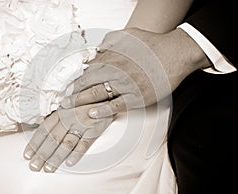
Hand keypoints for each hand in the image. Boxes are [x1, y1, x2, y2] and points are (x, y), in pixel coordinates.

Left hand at [23, 103, 112, 172]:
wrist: (107, 93)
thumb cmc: (87, 98)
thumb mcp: (70, 101)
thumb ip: (58, 113)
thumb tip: (44, 125)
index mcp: (61, 111)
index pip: (44, 129)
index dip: (34, 143)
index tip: (27, 155)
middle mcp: (69, 118)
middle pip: (52, 139)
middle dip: (42, 154)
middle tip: (34, 167)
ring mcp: (82, 124)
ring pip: (66, 143)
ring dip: (56, 157)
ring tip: (48, 169)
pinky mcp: (95, 129)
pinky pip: (85, 143)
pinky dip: (77, 154)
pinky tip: (69, 163)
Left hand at [61, 28, 210, 117]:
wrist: (175, 53)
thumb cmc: (152, 43)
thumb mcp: (129, 34)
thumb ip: (111, 40)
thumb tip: (98, 49)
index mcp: (112, 57)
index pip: (87, 70)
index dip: (75, 80)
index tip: (66, 88)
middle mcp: (116, 71)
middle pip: (88, 83)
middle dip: (72, 93)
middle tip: (61, 102)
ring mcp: (126, 85)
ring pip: (98, 94)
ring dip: (81, 102)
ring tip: (68, 110)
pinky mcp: (138, 97)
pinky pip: (117, 105)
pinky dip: (103, 110)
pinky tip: (92, 114)